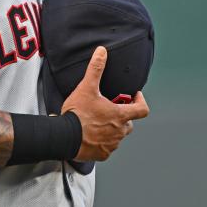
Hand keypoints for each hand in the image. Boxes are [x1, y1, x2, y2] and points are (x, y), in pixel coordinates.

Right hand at [62, 46, 149, 161]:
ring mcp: (112, 144)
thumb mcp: (87, 87)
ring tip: (98, 121)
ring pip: (118, 135)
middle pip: (129, 122)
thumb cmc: (77, 115)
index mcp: (120, 116)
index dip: (140, 101)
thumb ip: (96, 69)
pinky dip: (103, 141)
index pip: (142, 109)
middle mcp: (119, 132)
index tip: (133, 96)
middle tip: (109, 108)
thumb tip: (102, 52)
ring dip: (112, 128)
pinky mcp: (103, 154)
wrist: (64, 137)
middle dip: (122, 115)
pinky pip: (107, 147)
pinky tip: (92, 134)